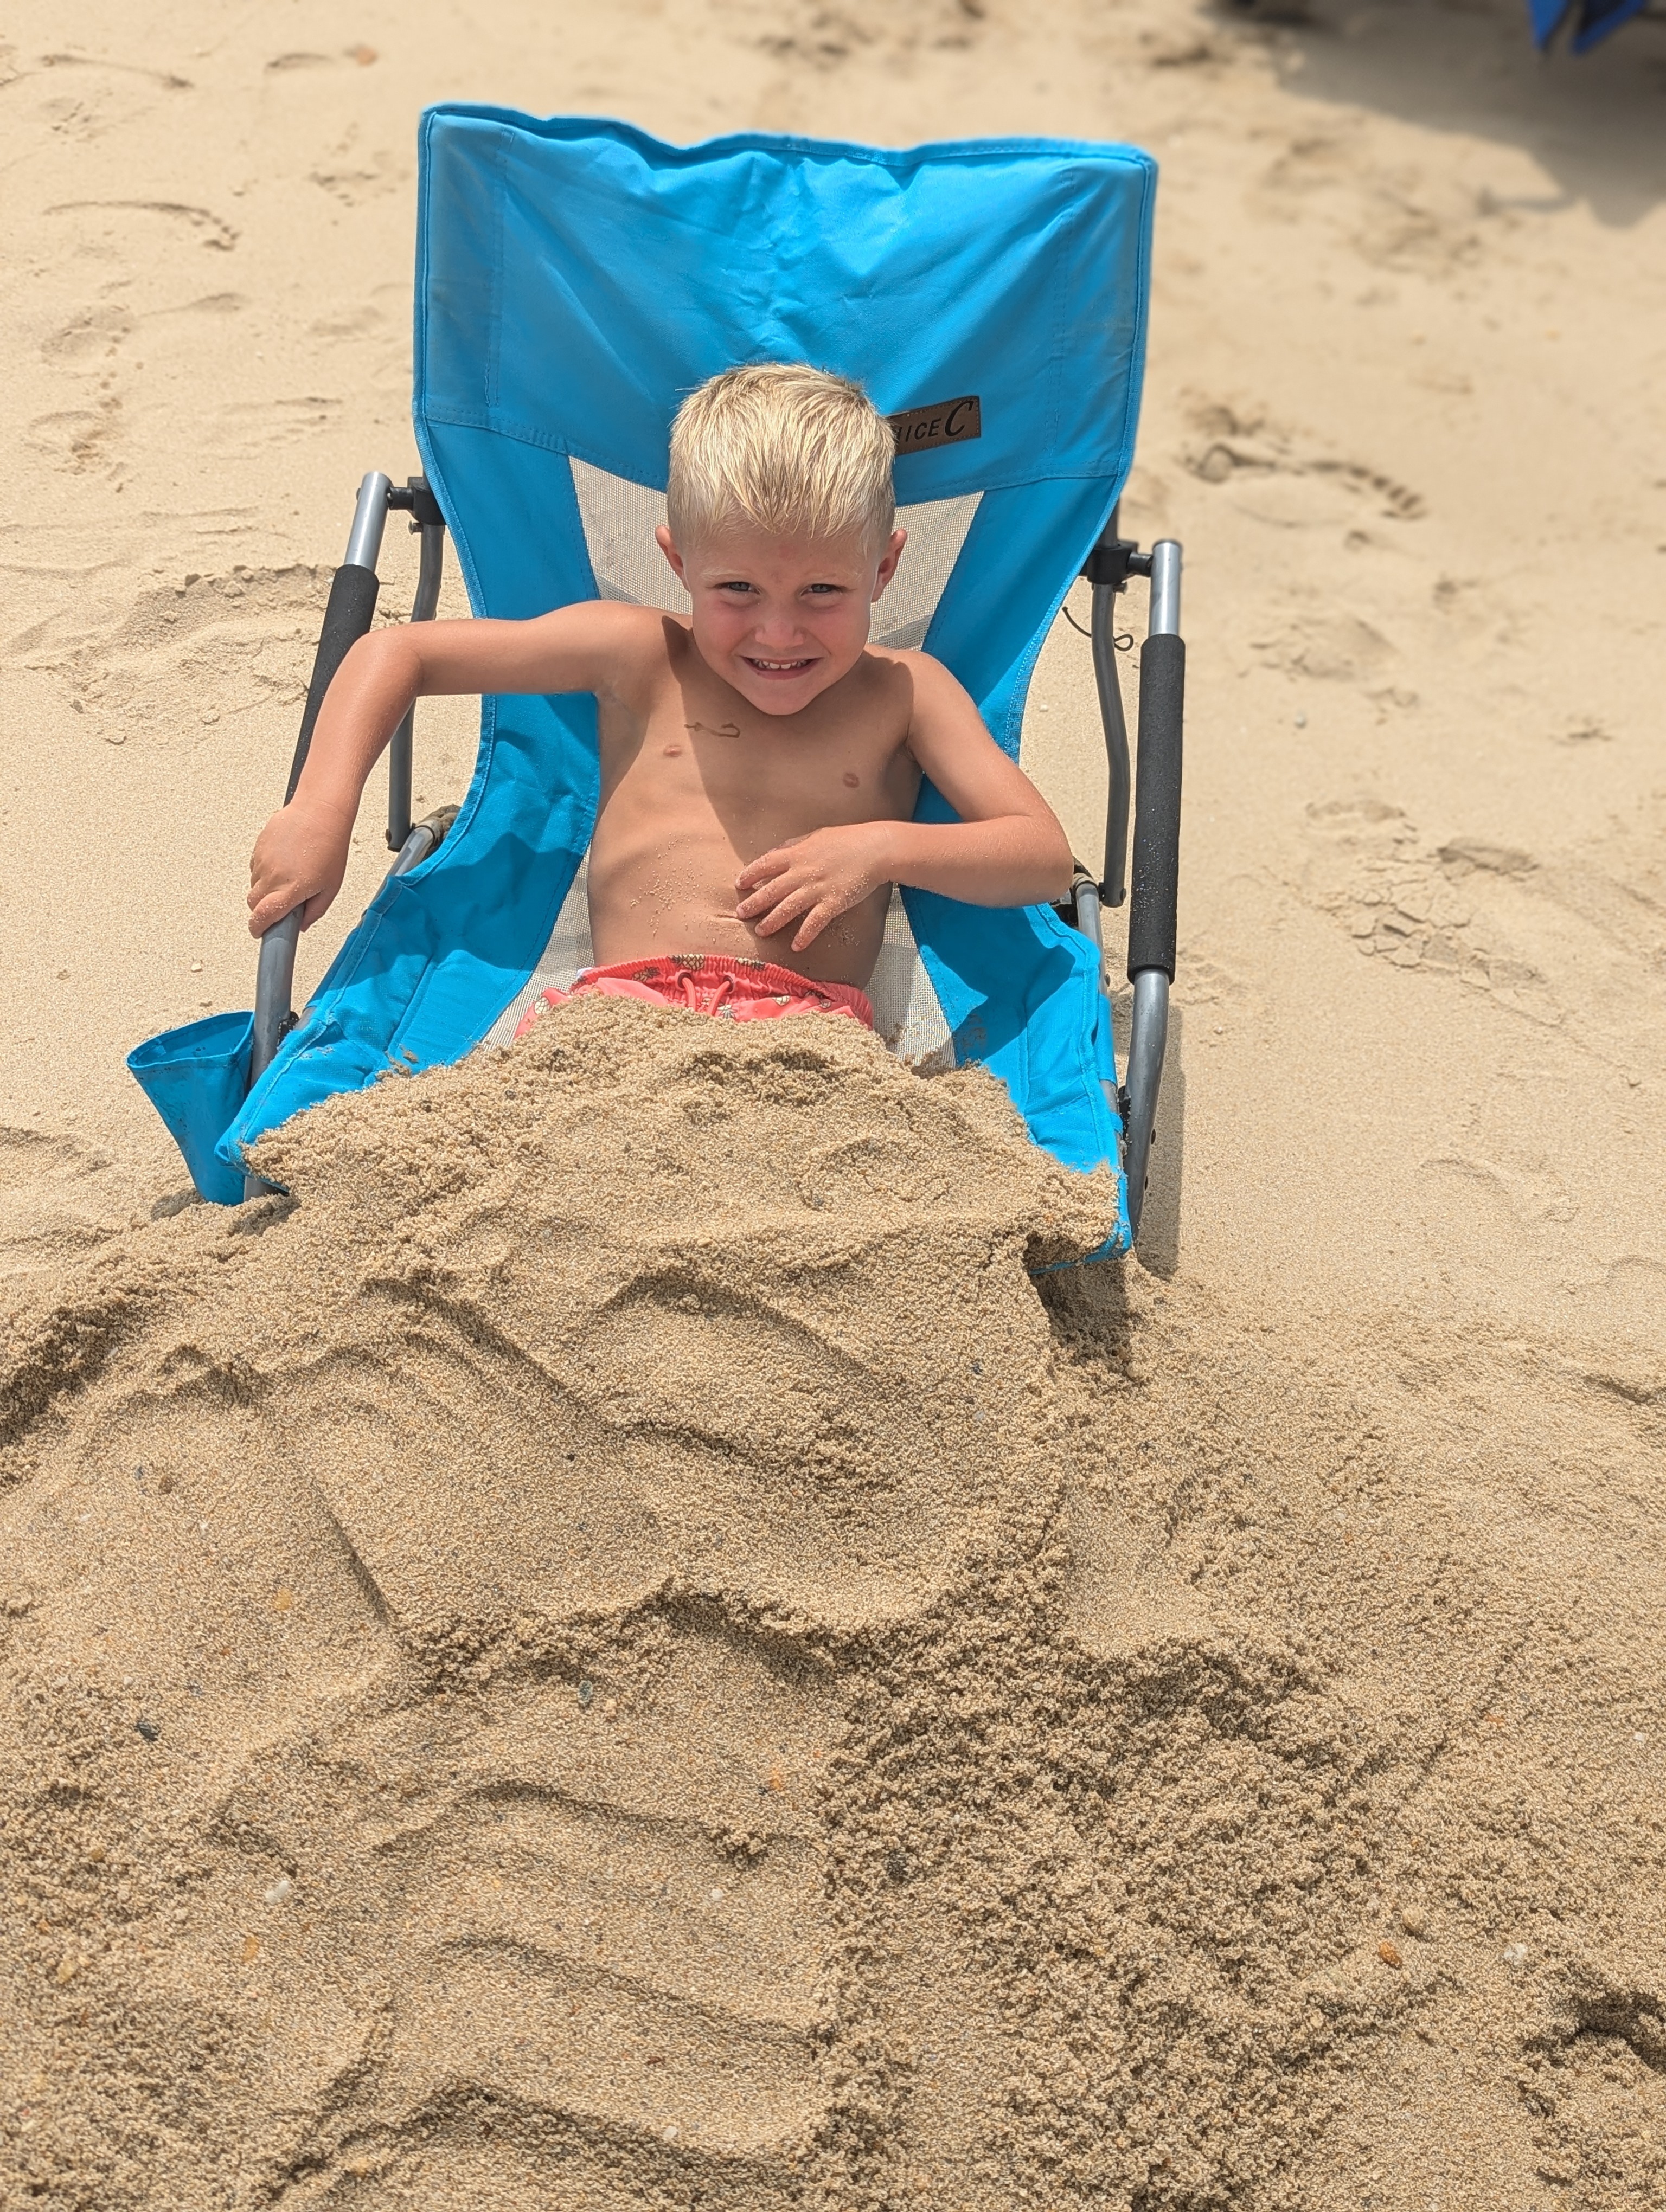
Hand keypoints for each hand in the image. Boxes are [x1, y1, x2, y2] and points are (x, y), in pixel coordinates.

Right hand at [247, 795, 353, 936]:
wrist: (320, 812)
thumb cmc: (330, 846)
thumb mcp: (331, 887)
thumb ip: (315, 911)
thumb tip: (301, 925)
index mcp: (290, 889)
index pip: (262, 916)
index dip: (258, 928)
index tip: (259, 931)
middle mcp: (273, 875)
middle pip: (253, 903)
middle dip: (262, 909)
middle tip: (280, 904)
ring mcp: (263, 860)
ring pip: (254, 884)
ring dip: (265, 888)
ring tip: (289, 876)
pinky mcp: (258, 847)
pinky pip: (255, 867)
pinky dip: (265, 871)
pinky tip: (284, 862)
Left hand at [735, 822, 897, 951]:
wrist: (875, 849)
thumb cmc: (847, 840)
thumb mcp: (816, 836)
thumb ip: (793, 844)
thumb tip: (774, 851)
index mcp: (797, 854)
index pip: (765, 864)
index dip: (750, 874)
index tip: (739, 884)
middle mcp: (803, 872)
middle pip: (771, 890)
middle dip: (754, 903)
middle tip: (740, 914)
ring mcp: (817, 888)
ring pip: (788, 908)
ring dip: (772, 921)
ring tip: (760, 931)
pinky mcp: (833, 902)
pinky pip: (815, 922)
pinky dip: (805, 935)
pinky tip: (796, 946)